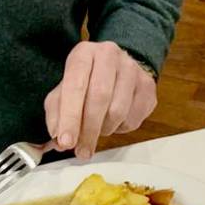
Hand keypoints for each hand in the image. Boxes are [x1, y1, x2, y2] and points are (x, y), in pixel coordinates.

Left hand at [43, 41, 157, 160]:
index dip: (70, 116)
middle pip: (99, 98)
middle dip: (88, 130)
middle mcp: (109, 55)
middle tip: (81, 151)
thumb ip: (56, 113)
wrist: (117, 67)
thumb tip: (58, 140)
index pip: (75, 85)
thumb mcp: (64, 90)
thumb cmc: (86, 81)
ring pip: (118, 111)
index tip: (66, 141)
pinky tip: (113, 121)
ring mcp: (132, 69)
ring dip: (104, 129)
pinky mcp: (147, 85)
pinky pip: (133, 118)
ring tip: (96, 129)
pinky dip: (120, 129)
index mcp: (84, 53)